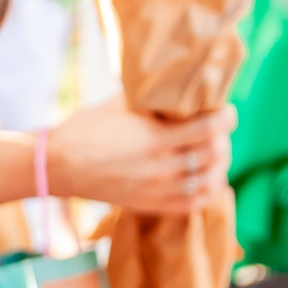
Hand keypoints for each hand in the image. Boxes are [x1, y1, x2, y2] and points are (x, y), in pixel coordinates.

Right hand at [46, 100, 234, 214]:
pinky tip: (210, 180)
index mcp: (154, 138)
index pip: (207, 130)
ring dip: (219, 166)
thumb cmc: (86, 129)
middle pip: (212, 156)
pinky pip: (192, 203)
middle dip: (223, 140)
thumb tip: (174, 82)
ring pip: (207, 181)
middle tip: (221, 131)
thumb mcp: (119, 105)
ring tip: (218, 154)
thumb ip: (150, 98)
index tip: (228, 112)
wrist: (59, 166)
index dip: (225, 120)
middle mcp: (161, 167)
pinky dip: (208, 192)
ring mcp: (158, 189)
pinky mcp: (151, 205)